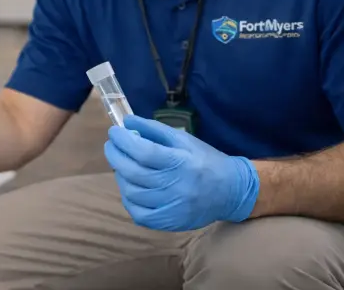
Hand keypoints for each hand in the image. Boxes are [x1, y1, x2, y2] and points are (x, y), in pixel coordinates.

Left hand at [104, 115, 258, 231]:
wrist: (231, 191)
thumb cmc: (204, 160)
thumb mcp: (183, 139)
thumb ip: (155, 129)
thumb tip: (127, 122)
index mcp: (181, 162)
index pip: (144, 152)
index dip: (124, 141)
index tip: (114, 132)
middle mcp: (176, 186)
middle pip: (134, 172)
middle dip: (115, 156)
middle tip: (111, 146)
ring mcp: (172, 207)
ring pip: (133, 193)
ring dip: (121, 176)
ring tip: (122, 165)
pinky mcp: (170, 222)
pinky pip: (140, 214)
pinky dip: (129, 200)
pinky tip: (130, 187)